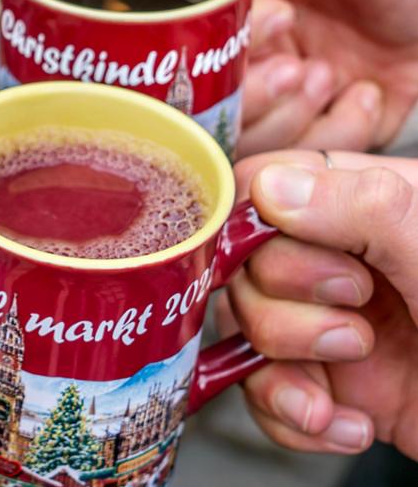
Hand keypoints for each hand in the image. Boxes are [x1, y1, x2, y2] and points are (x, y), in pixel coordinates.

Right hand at [200, 0, 417, 154]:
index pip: (183, 25)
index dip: (215, 34)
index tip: (272, 17)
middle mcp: (244, 41)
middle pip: (201, 93)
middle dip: (251, 89)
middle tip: (298, 64)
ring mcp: (276, 89)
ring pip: (242, 134)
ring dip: (288, 114)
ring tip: (329, 75)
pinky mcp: (314, 128)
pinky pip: (300, 157)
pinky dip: (334, 130)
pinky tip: (361, 92)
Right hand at [218, 150, 417, 456]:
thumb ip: (361, 207)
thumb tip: (270, 189)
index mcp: (366, 206)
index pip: (262, 189)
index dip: (251, 224)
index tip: (281, 252)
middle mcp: (340, 263)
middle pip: (246, 270)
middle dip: (286, 303)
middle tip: (356, 313)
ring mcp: (330, 326)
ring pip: (248, 333)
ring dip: (288, 365)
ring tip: (356, 369)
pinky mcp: (332, 389)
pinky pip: (266, 396)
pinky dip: (294, 417)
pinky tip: (347, 423)